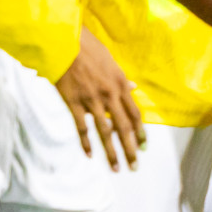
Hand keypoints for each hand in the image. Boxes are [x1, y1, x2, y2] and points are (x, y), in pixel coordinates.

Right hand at [53, 28, 146, 170]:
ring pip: (105, 132)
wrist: (67, 44)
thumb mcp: (112, 62)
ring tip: (116, 168)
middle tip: (134, 166)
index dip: (140, 132)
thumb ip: (121, 78)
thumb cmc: (90, 50)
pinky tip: (89, 155)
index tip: (144, 146)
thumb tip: (132, 87)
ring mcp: (92, 101)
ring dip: (111, 152)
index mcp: (121, 85)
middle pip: (124, 127)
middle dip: (130, 148)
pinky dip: (86, 142)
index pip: (135, 114)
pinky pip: (82, 127)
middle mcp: (110, 95)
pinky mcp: (74, 103)